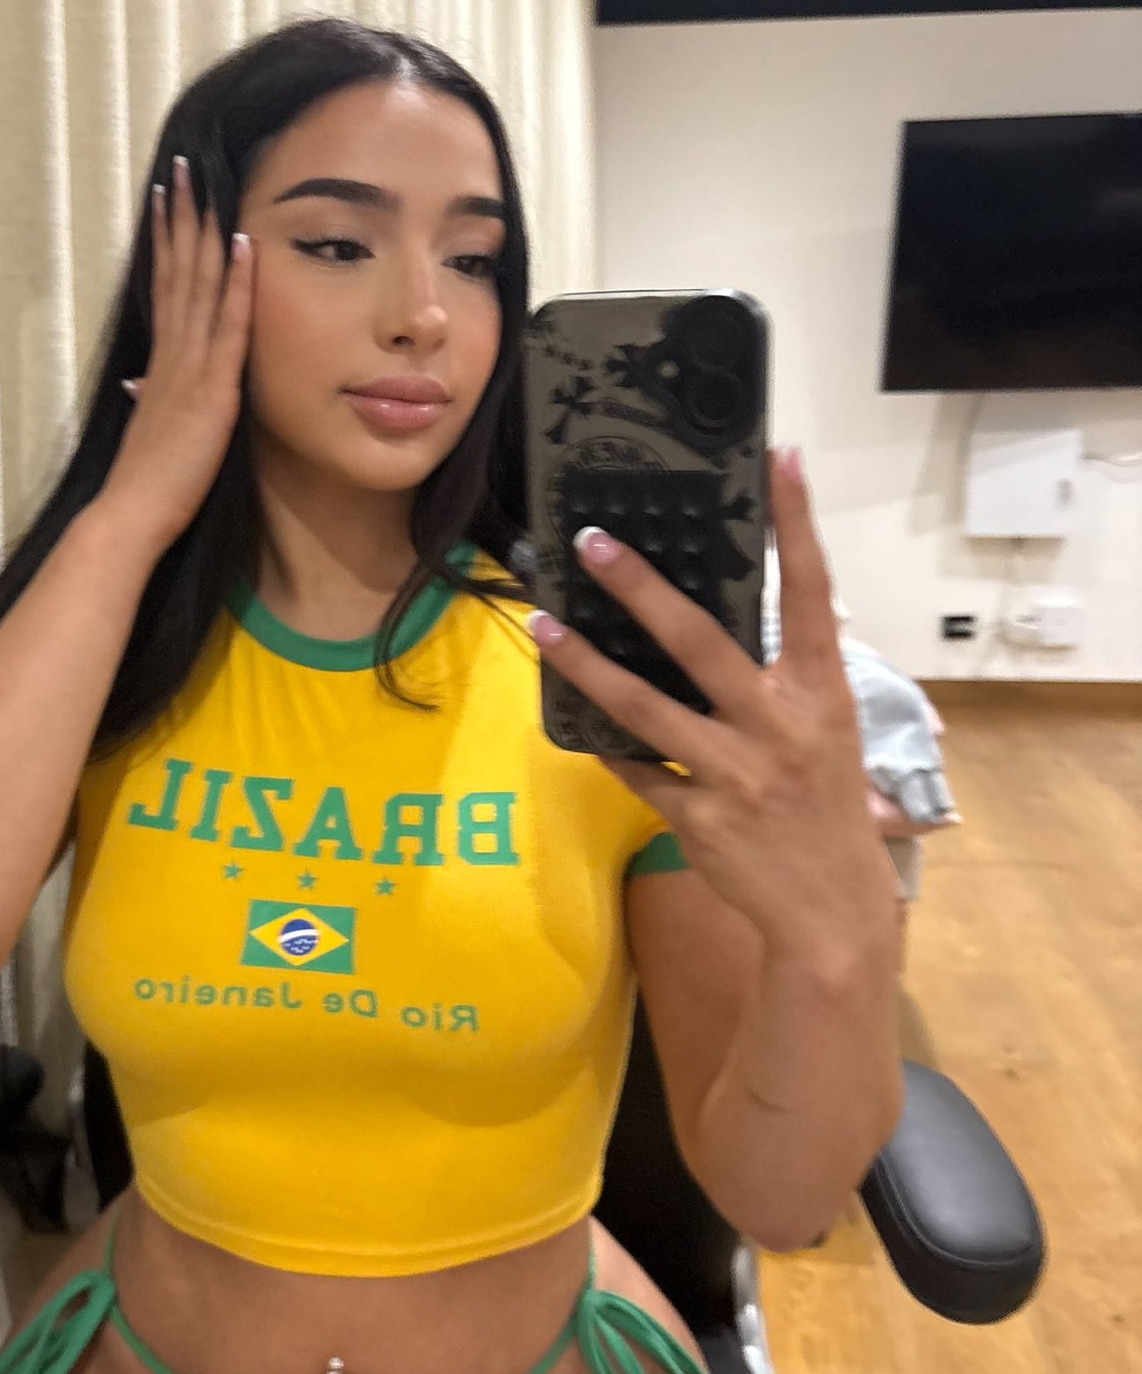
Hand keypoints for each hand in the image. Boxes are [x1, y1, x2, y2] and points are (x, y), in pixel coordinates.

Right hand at [99, 155, 253, 549]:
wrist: (134, 512)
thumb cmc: (148, 482)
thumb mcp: (151, 430)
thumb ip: (149, 399)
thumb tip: (137, 384)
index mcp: (162, 362)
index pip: (165, 286)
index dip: (166, 240)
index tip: (167, 199)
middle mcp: (173, 353)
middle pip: (177, 271)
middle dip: (181, 218)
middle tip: (182, 169)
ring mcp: (191, 366)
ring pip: (198, 285)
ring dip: (203, 233)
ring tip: (203, 185)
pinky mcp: (213, 388)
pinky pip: (228, 326)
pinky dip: (236, 284)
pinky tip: (243, 246)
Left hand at [528, 447, 898, 957]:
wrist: (831, 913)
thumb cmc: (828, 812)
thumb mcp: (829, 736)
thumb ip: (789, 681)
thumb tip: (748, 620)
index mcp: (820, 694)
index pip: (811, 594)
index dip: (797, 526)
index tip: (780, 460)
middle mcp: (778, 726)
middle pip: (699, 641)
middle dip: (641, 588)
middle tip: (592, 542)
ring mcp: (734, 773)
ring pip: (643, 707)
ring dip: (586, 664)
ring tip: (543, 624)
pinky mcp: (697, 817)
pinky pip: (637, 771)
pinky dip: (606, 747)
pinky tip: (572, 721)